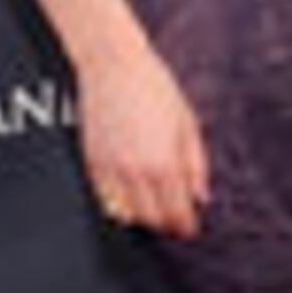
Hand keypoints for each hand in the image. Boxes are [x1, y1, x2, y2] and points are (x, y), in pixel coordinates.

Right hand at [80, 44, 209, 238]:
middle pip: (151, 220)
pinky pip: (104, 198)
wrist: (113, 65)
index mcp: (164, 163)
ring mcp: (110, 169)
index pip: (176, 214)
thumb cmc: (154, 88)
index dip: (185, 227)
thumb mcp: (188, 124)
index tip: (189, 228)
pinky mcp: (91, 162)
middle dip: (165, 222)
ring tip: (152, 203)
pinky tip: (130, 191)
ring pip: (125, 214)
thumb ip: (195, 165)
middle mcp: (135, 171)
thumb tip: (200, 197)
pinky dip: (118, 202)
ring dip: (141, 214)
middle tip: (174, 217)